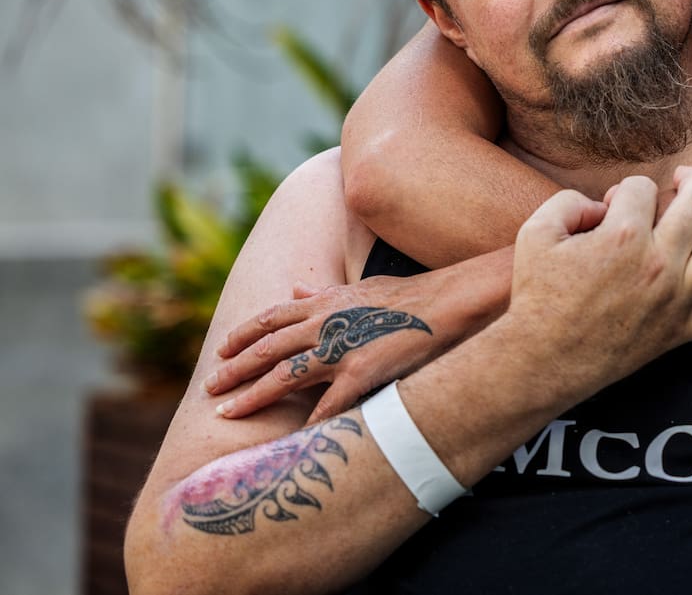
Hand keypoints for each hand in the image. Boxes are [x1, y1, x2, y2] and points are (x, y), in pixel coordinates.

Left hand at [208, 274, 462, 421]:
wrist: (447, 303)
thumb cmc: (409, 296)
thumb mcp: (361, 287)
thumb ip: (326, 292)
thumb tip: (297, 288)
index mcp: (324, 302)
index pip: (270, 318)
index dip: (241, 336)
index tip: (221, 353)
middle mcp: (325, 323)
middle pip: (266, 348)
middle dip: (233, 370)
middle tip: (208, 389)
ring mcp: (341, 348)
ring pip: (283, 375)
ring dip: (252, 396)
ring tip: (226, 414)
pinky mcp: (362, 372)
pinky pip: (329, 404)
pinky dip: (309, 423)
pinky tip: (293, 441)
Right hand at [507, 167, 691, 399]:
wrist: (541, 361)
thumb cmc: (536, 295)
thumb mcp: (536, 232)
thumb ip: (569, 202)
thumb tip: (601, 203)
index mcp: (623, 234)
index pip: (642, 188)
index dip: (627, 191)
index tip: (611, 207)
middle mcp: (658, 261)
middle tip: (689, 179)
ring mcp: (675, 297)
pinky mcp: (680, 330)